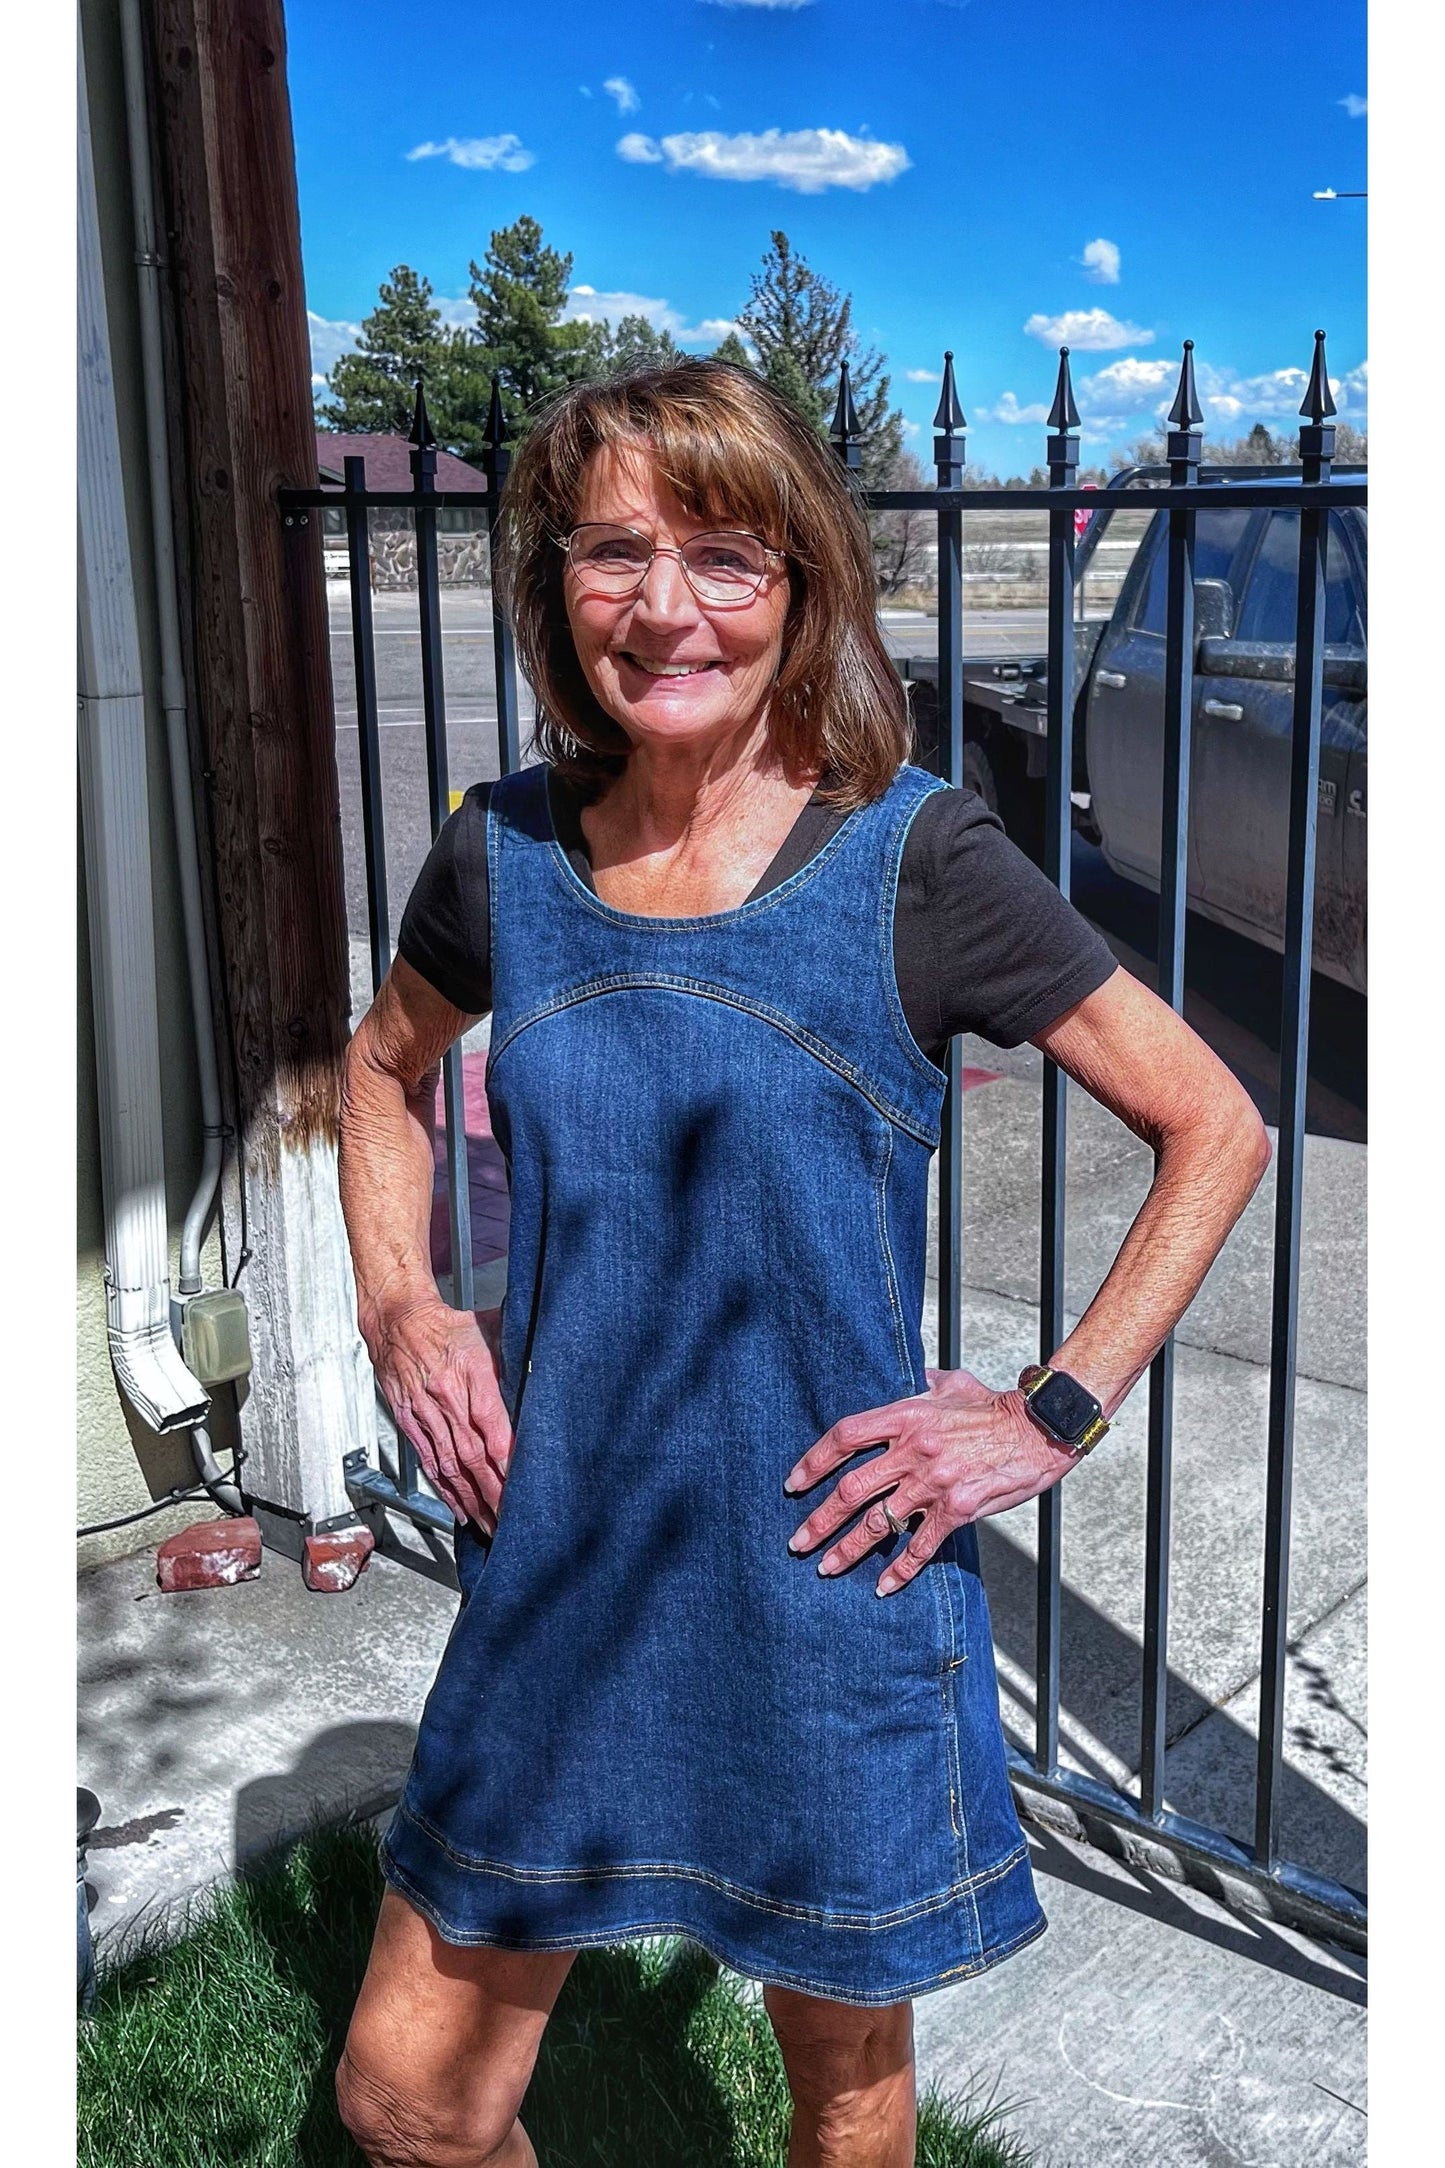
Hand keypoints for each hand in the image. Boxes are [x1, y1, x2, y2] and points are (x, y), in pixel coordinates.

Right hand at [369, 1298, 512, 1534]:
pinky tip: (458, 1507)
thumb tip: (548, 1367)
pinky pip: (429, 1460)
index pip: (490, 1422)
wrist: (398, 1321)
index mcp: (471, 1372)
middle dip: (491, 1490)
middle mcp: (447, 1397)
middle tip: (508, 1518)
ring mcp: (426, 1412)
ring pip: (450, 1463)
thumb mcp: (490, 1329)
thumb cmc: (448, 1326)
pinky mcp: (410, 1421)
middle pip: (471, 1453)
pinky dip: (444, 1488)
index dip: (503, 1456)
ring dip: (470, 1498)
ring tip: (487, 1524)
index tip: (518, 1483)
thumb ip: (517, 1353)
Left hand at [783, 1367, 1077, 1596]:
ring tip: (825, 1568)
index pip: (845, 1437)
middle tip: (796, 1542)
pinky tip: (883, 1587)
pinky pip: (921, 1546)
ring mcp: (934, 1483)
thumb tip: (910, 1380)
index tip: (794, 1483)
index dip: (813, 1461)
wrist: (1039, 1430)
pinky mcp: (958, 1509)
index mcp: (905, 1416)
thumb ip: (923, 1385)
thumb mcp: (953, 1385)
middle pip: (851, 1489)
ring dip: (847, 1549)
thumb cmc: (994, 1406)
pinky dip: (900, 1570)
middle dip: (819, 1520)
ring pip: (878, 1523)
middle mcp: (913, 1451)